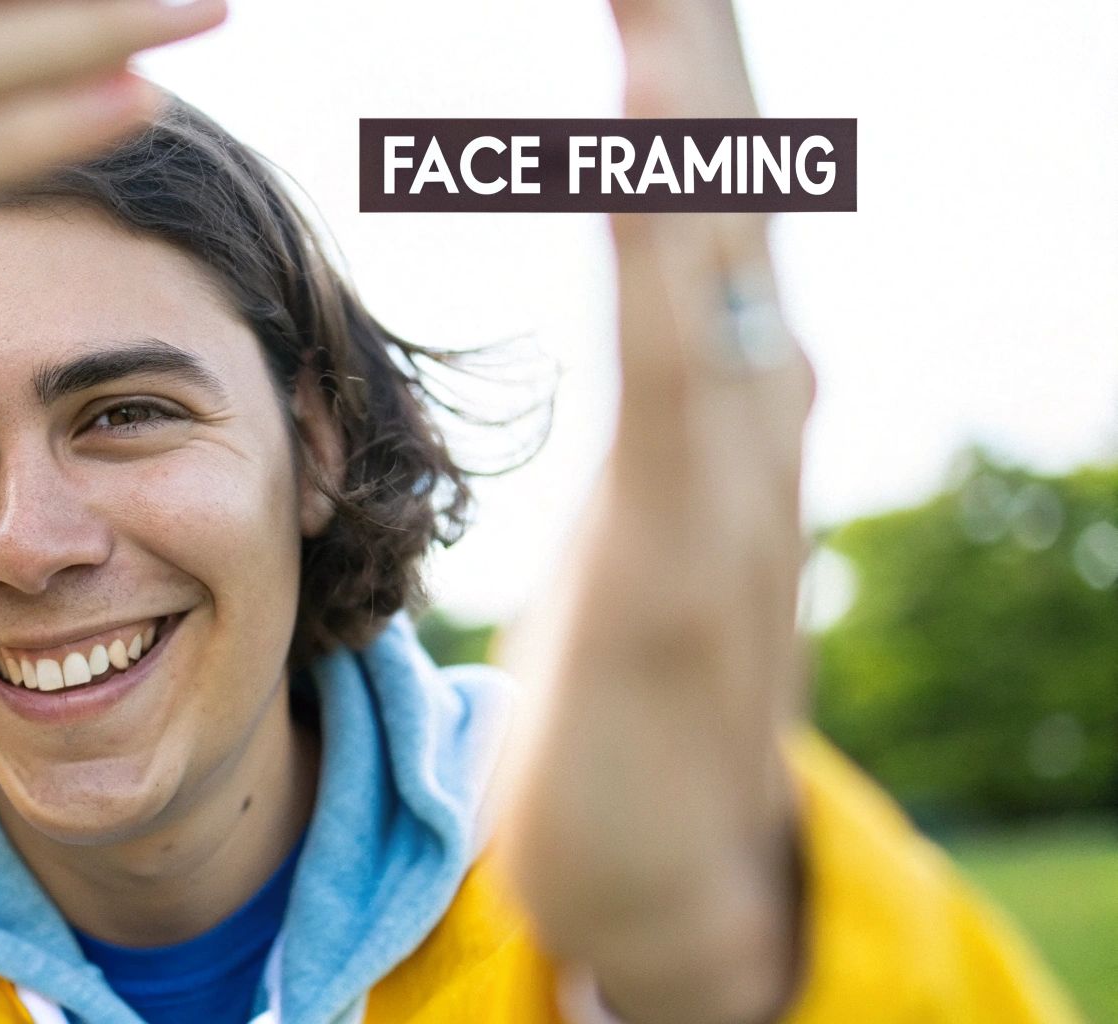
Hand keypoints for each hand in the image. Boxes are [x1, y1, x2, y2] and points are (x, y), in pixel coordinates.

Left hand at [498, 2, 816, 1021]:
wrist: (663, 872)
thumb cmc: (634, 696)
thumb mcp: (646, 517)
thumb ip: (690, 416)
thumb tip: (738, 334)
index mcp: (716, 401)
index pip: (698, 202)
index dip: (683, 81)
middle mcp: (747, 416)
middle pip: (722, 194)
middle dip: (699, 50)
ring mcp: (728, 479)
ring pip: (712, 251)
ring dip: (690, 100)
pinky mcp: (681, 547)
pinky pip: (671, 360)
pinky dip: (663, 230)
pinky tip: (639, 116)